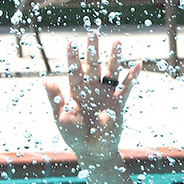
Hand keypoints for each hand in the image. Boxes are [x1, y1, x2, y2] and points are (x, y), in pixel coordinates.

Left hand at [44, 35, 141, 161]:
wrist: (93, 151)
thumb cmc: (74, 135)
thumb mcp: (60, 118)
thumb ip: (55, 98)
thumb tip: (45, 79)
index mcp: (76, 91)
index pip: (74, 70)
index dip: (72, 57)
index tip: (70, 43)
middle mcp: (92, 89)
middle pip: (92, 65)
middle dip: (93, 50)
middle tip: (92, 33)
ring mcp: (106, 94)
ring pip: (111, 71)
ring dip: (114, 58)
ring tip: (117, 42)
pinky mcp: (119, 103)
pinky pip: (127, 87)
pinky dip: (133, 76)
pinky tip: (138, 63)